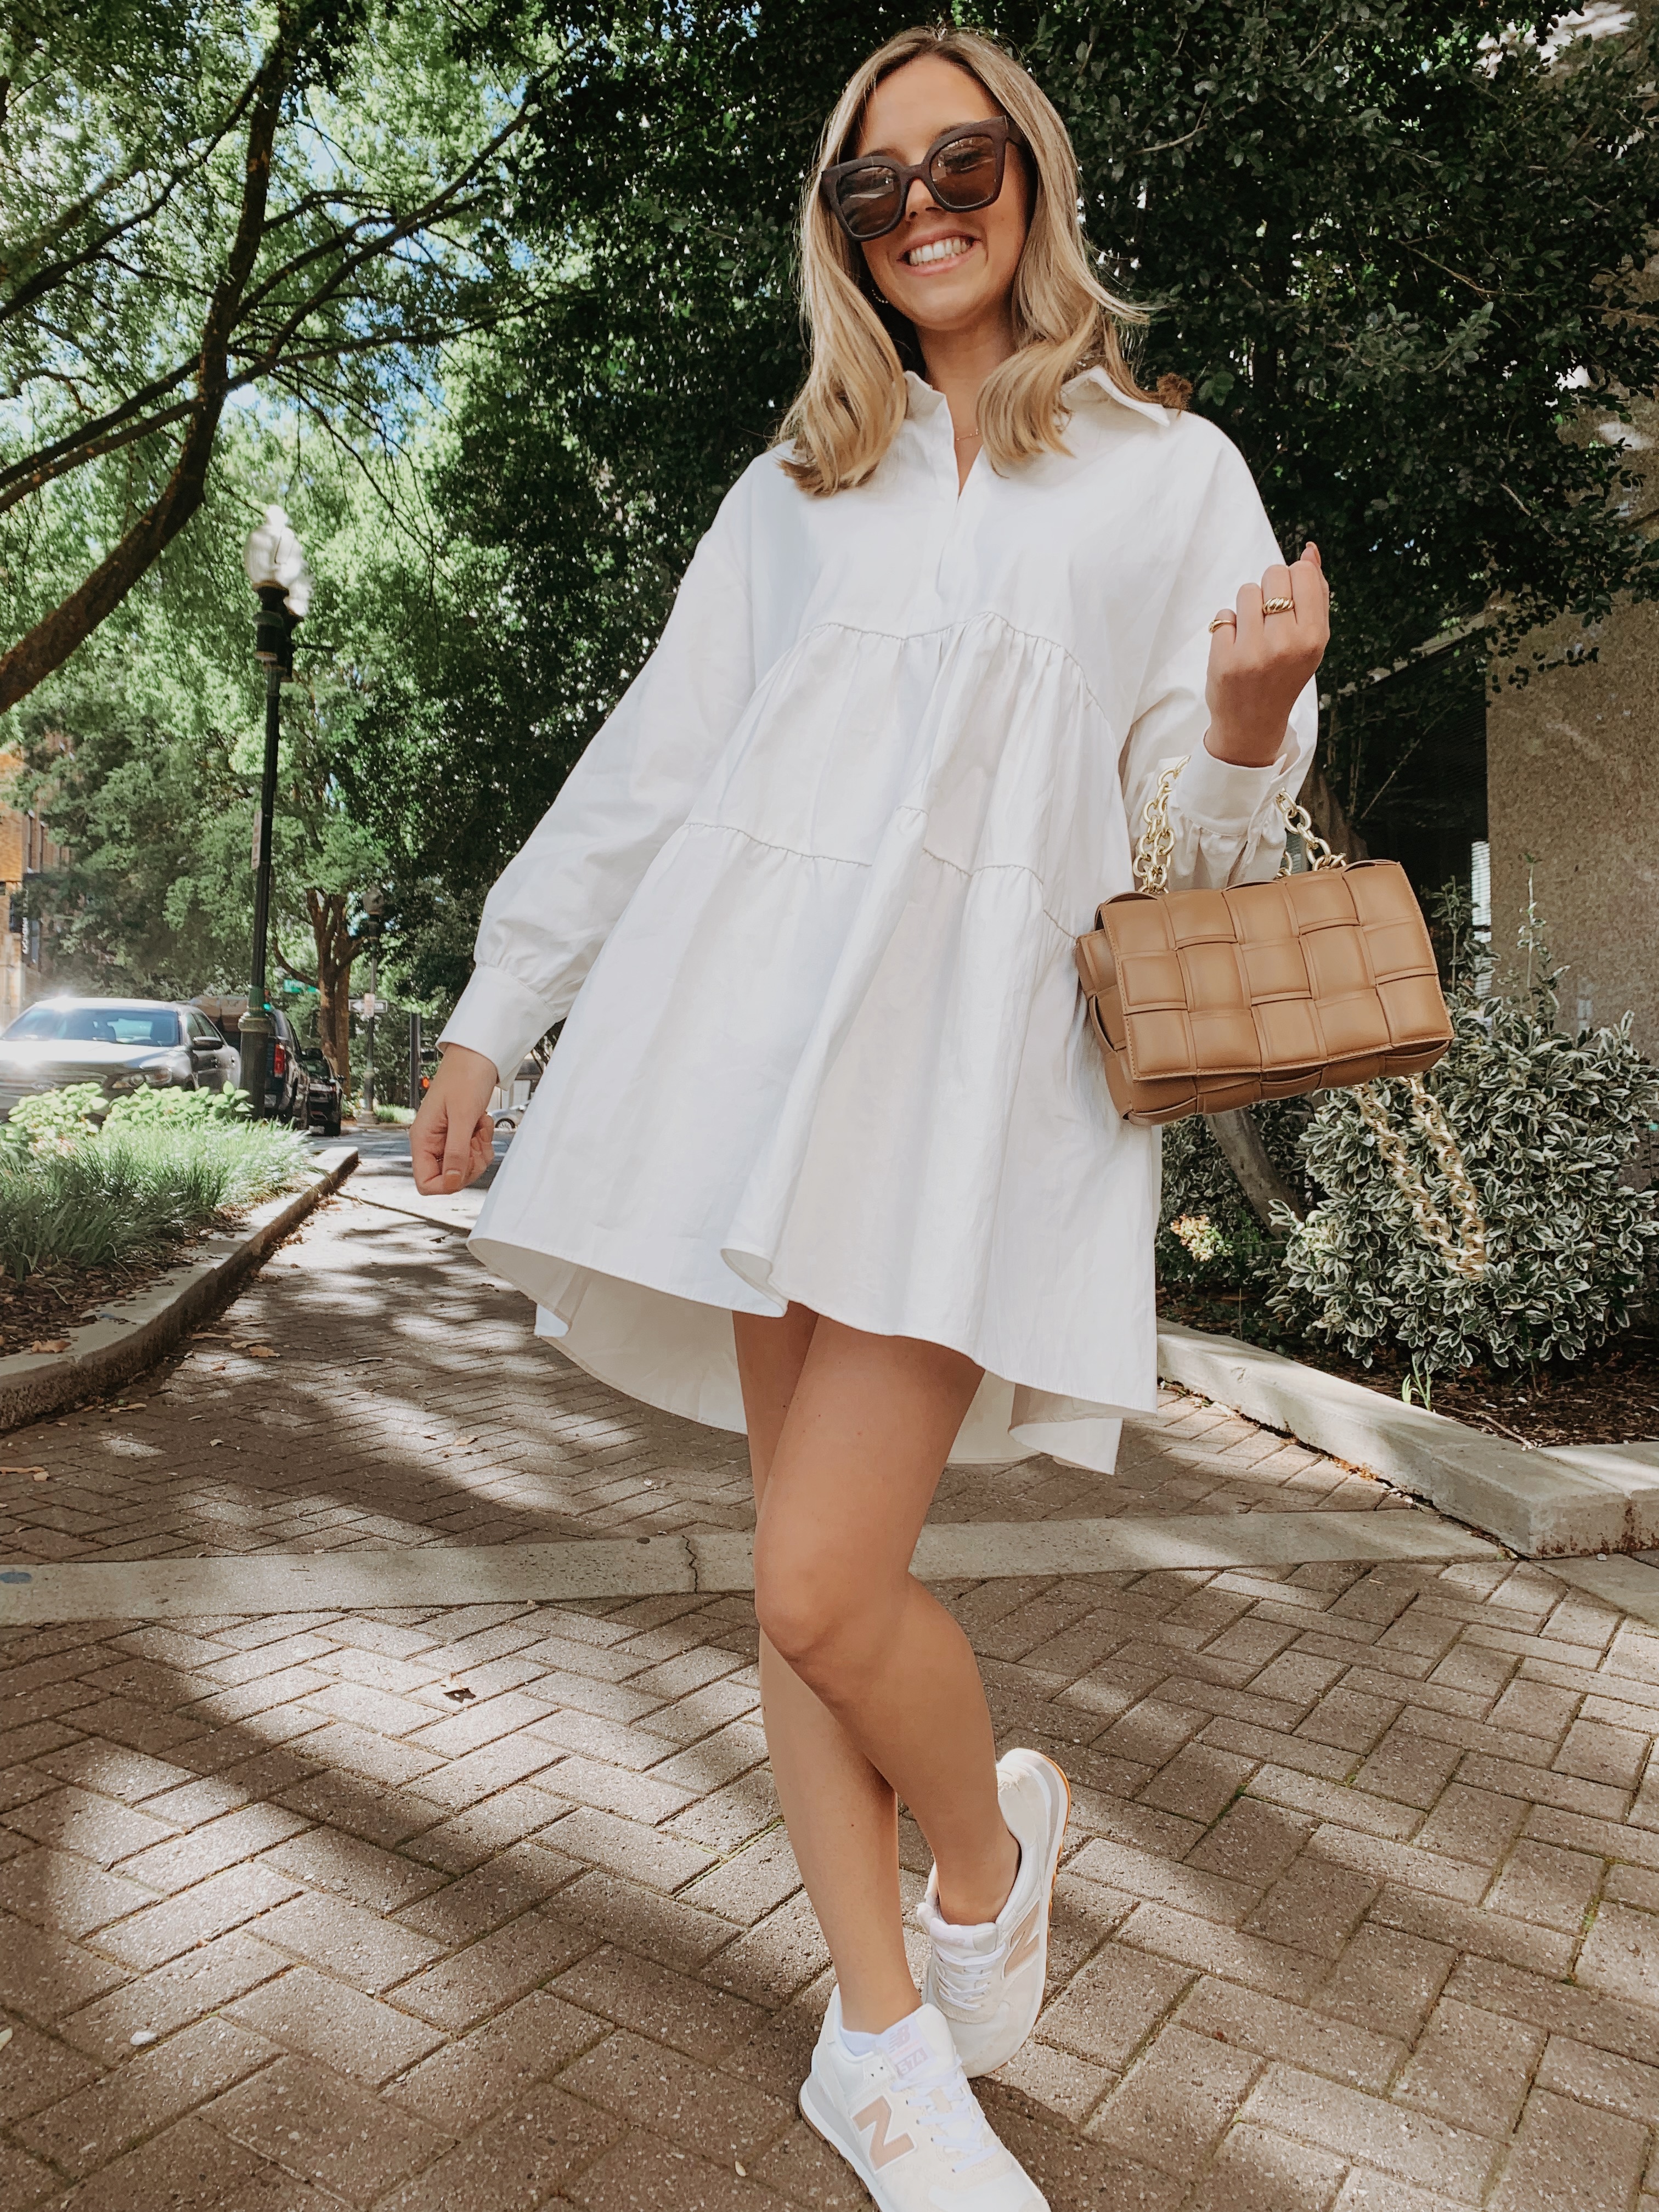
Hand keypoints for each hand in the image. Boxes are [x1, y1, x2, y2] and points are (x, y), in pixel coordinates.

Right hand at [410, 1043, 497, 1193]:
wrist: (478, 1056)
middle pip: (449, 1177)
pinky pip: (473, 1152)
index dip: (448, 1183)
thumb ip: (456, 1152)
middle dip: (469, 1164)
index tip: (465, 1167)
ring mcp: (446, 1137)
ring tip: (480, 1128)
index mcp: (422, 1139)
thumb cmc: (465, 1077)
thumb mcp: (462, 1117)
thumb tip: (452, 1181)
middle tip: (475, 1142)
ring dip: (478, 1151)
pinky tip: (482, 1124)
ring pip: (464, 1166)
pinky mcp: (460, 1132)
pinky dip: (482, 1141)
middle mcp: (431, 1141)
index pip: (426, 1182)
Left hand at [1204, 543, 1329, 767]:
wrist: (1253, 724)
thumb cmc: (1285, 674)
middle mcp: (1286, 644)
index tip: (1289, 603)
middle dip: (1269, 590)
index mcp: (1314, 637)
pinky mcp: (1224, 659)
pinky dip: (1227, 628)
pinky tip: (1236, 649)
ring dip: (1246, 608)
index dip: (1293, 580)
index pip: (1302, 572)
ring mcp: (1254, 652)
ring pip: (1246, 591)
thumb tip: (1310, 550)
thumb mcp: (1311, 639)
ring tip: (1253, 636)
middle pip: (1274, 574)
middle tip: (1269, 622)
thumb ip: (1315, 594)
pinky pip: (1223, 615)